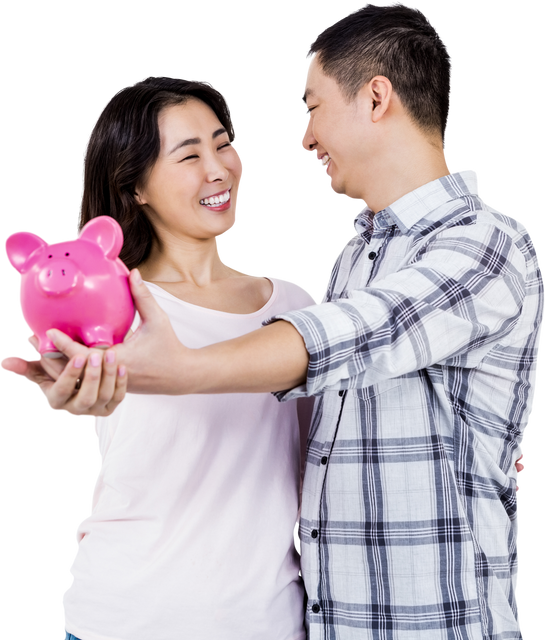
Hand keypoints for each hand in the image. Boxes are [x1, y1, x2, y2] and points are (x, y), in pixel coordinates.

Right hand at [0, 334, 128, 419]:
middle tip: (96, 354)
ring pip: (105, 395)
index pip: (62, 391)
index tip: (79, 356)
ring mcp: (95, 410)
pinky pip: (118, 396)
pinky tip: (121, 365)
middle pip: (87, 397)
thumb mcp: (39, 373)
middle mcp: (76, 410)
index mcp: (57, 400)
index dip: (71, 375)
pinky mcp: (110, 406)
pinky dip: (121, 382)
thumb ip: (23, 367)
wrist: (78, 386)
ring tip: (111, 353)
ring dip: (109, 374)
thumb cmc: (54, 375)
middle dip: (92, 376)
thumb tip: (4, 361)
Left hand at [29, 269, 187, 394]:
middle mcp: (110, 375)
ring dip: (55, 365)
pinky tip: (54, 357)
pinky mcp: (108, 384)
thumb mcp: (158, 320)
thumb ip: (143, 296)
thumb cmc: (169, 347)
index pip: (86, 356)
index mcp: (120, 361)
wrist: (180, 375)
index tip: (49, 332)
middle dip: (50, 357)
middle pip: (73, 371)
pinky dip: (69, 369)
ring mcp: (108, 383)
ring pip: (75, 378)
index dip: (65, 346)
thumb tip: (132, 272)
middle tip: (30, 340)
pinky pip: (84, 378)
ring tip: (36, 348)